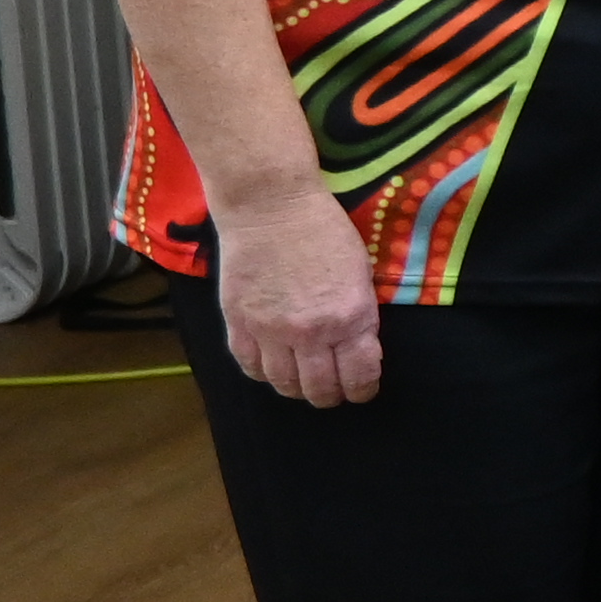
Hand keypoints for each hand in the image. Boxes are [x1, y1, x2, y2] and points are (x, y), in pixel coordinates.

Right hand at [214, 183, 384, 405]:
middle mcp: (311, 332)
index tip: (362, 390)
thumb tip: (357, 351)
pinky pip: (249, 366)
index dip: (363, 390)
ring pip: (283, 384)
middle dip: (330, 396)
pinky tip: (272, 367)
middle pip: (319, 390)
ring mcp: (270, 330)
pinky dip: (262, 373)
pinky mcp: (238, 322)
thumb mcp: (360, 274)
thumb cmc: (323, 230)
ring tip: (302, 383)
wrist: (270, 205)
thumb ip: (358, 317)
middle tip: (332, 392)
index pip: (359, 377)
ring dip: (296, 389)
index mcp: (350, 317)